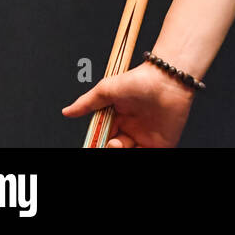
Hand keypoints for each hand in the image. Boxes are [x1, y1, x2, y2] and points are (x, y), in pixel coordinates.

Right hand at [62, 60, 195, 147]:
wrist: (167, 78)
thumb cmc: (140, 79)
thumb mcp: (107, 90)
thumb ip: (87, 103)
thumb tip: (67, 111)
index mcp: (119, 121)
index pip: (103, 140)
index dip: (97, 144)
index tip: (93, 145)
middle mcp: (132, 132)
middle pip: (116, 149)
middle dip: (110, 149)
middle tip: (113, 142)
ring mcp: (147, 139)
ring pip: (131, 155)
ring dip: (123, 152)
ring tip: (121, 143)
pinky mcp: (163, 144)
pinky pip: (151, 157)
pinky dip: (141, 156)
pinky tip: (135, 148)